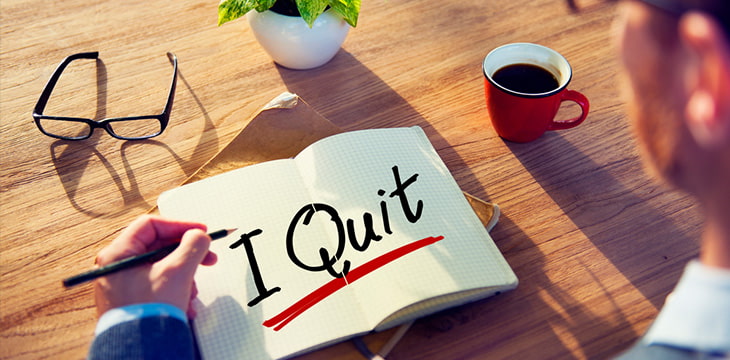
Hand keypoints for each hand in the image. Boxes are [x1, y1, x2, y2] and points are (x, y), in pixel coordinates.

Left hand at [94, 215, 217, 318]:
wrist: (140, 349)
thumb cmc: (148, 312)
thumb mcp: (177, 271)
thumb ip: (192, 246)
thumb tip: (199, 236)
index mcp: (118, 254)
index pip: (151, 225)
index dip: (179, 225)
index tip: (200, 232)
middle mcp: (117, 267)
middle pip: (158, 247)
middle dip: (186, 255)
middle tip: (207, 258)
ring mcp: (124, 285)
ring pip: (161, 267)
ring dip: (184, 275)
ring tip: (192, 291)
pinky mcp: (133, 300)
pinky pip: (158, 285)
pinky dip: (176, 289)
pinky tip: (185, 303)